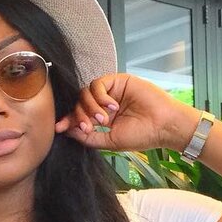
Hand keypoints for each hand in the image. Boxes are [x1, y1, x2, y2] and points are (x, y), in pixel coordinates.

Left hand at [55, 74, 198, 152]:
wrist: (163, 126)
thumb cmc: (142, 135)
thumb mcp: (109, 141)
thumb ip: (88, 137)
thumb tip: (67, 131)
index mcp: (102, 119)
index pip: (79, 116)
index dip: (68, 120)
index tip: (58, 128)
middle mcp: (105, 104)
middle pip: (79, 103)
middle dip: (79, 115)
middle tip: (89, 127)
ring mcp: (111, 92)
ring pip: (86, 93)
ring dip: (90, 107)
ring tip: (104, 119)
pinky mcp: (118, 81)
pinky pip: (98, 84)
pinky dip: (100, 96)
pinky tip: (112, 107)